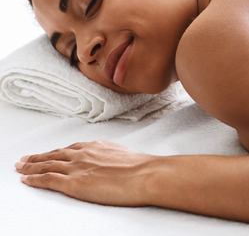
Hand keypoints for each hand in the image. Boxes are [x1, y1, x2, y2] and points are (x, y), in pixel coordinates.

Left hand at [15, 140, 154, 206]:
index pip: (71, 148)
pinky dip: (34, 179)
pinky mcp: (73, 183)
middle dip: (38, 157)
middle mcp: (84, 154)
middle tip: (25, 159)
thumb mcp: (126, 154)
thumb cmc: (143, 167)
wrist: (145, 174)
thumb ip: (113, 156)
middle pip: (55, 155)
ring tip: (20, 168)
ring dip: (30, 166)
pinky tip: (26, 180)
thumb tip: (114, 161)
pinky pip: (47, 180)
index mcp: (97, 146)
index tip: (49, 153)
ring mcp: (77, 168)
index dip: (57, 151)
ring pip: (47, 165)